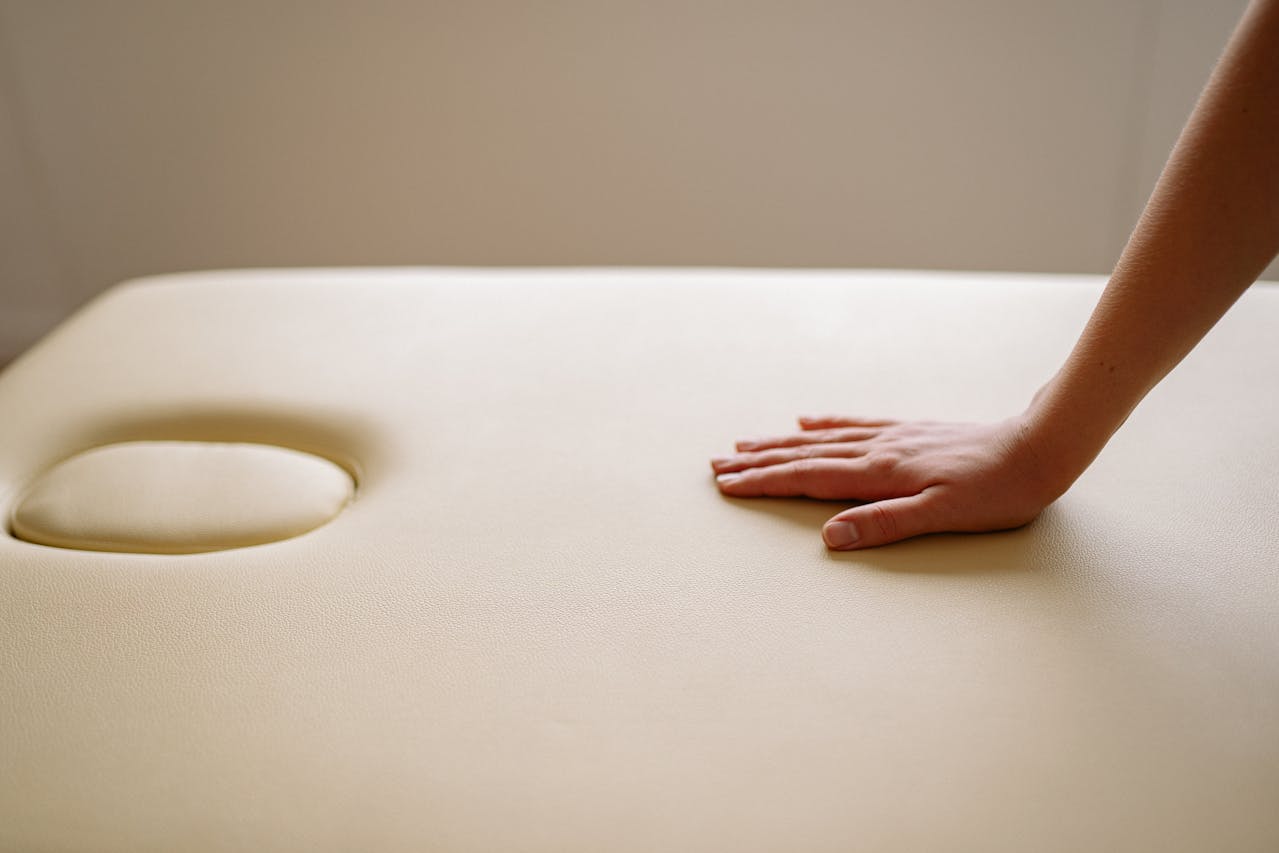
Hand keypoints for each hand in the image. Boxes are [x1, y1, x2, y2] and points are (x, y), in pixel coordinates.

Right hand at [710, 414, 1065, 549]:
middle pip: (804, 455)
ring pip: (822, 438)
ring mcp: (893, 437)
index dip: (764, 483)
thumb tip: (830, 536)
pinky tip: (808, 420)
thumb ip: (884, 524)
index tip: (727, 485)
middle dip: (758, 461)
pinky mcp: (909, 431)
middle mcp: (878, 449)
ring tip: (745, 443)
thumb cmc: (996, 491)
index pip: (808, 478)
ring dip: (780, 443)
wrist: (1038, 448)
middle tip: (717, 464)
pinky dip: (824, 424)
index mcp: (881, 473)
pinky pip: (854, 424)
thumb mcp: (942, 516)